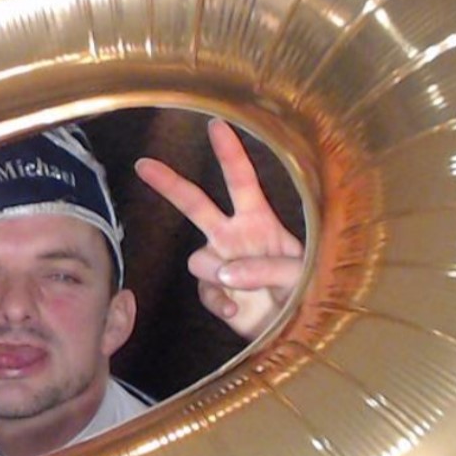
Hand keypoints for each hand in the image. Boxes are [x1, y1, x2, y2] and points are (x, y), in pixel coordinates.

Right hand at [135, 118, 304, 340]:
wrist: (301, 330)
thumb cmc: (312, 293)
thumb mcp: (303, 274)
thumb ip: (267, 268)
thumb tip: (223, 271)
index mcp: (260, 221)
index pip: (242, 180)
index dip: (229, 153)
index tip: (215, 125)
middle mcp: (236, 237)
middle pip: (196, 204)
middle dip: (170, 184)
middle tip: (143, 165)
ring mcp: (223, 264)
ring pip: (196, 259)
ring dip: (215, 272)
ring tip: (240, 287)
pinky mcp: (218, 292)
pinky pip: (205, 290)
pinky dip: (219, 302)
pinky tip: (238, 310)